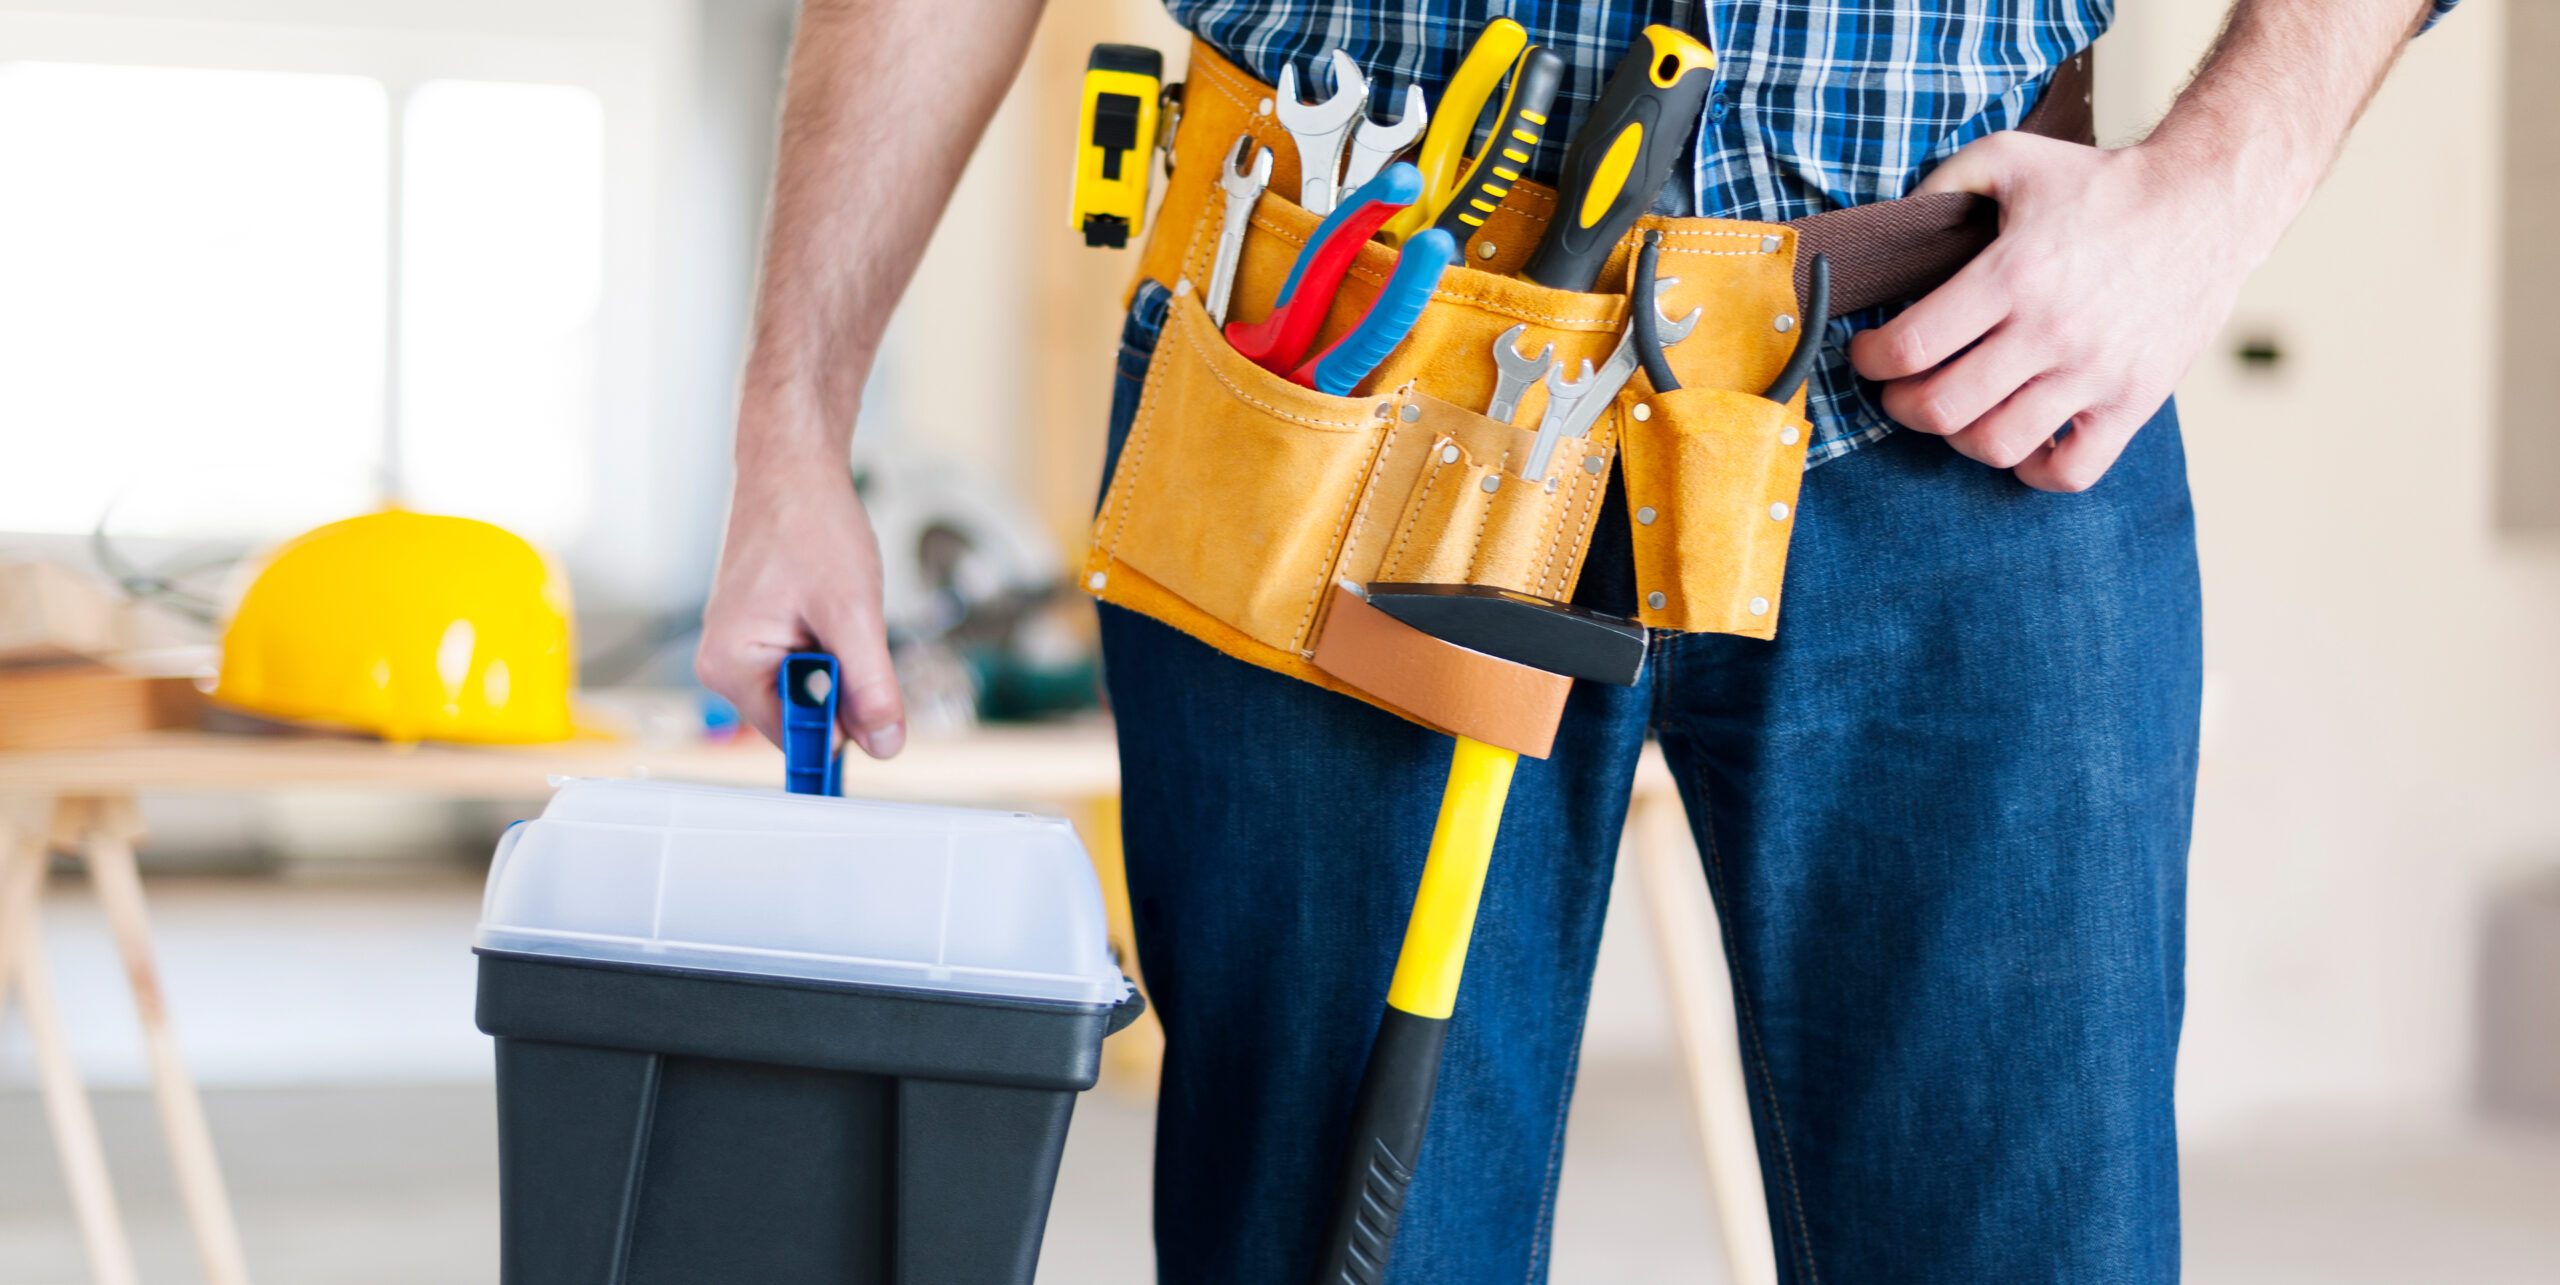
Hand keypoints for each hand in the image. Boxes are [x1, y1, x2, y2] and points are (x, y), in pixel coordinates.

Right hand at [695, 447, 906, 757]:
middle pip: (806, 715)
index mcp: (732, 668)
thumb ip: (870, 687)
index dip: (844, 728)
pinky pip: (810, 662)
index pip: (795, 739)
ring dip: (843, 659)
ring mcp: (743, 647)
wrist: (794, 465)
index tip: (877, 713)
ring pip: (814, 687)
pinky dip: (836, 642)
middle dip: (845, 685)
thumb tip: (885, 746)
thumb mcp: (853, 615)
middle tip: (854, 630)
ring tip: (841, 607)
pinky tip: (835, 603)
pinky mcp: (763, 632)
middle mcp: (727, 664)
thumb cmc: (810, 525)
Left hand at [1848, 133, 2267, 491]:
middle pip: (1942, 408)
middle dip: (1900, 405)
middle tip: (1899, 389)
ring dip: (1958, 437)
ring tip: (1957, 409)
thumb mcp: (2011, 158)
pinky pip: (2070, 472)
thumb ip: (1941, 183)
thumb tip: (1893, 224)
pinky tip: (2020, 437)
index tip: (1867, 354)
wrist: (2207, 201)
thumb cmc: (2102, 184)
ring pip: (1996, 445)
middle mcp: (2053, 331)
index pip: (1911, 347)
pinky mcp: (2135, 402)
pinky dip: (2033, 469)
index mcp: (2014, 275)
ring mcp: (2097, 373)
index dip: (1871, 361)